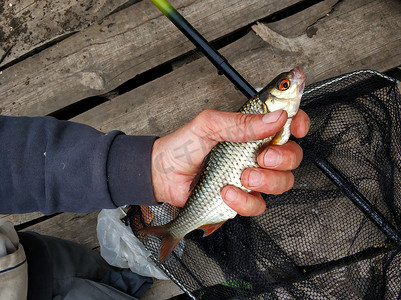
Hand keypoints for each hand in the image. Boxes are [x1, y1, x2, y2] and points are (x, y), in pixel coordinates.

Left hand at [151, 109, 309, 215]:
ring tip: (242, 176)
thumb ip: (241, 122)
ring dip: (266, 181)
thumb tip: (275, 118)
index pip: (286, 123)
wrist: (163, 174)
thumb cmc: (183, 146)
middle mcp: (255, 153)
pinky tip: (226, 191)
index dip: (298, 123)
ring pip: (283, 182)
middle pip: (293, 156)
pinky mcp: (242, 198)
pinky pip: (258, 205)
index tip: (297, 127)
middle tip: (262, 156)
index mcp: (250, 131)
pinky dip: (244, 200)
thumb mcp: (209, 125)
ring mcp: (251, 177)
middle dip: (283, 158)